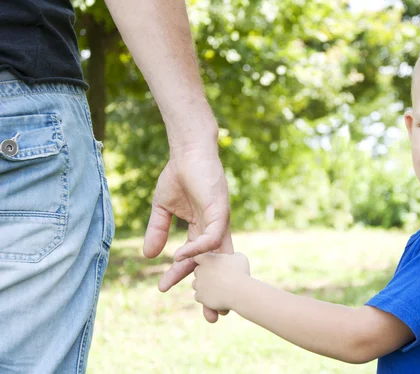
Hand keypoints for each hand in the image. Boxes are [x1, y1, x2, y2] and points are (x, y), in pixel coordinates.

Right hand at [143, 146, 232, 320]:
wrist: (187, 152)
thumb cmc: (178, 175)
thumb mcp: (162, 208)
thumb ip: (158, 231)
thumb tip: (149, 257)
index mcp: (202, 229)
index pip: (196, 260)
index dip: (182, 275)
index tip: (163, 289)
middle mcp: (214, 229)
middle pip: (215, 266)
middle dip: (213, 291)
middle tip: (211, 317)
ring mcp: (219, 221)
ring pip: (218, 257)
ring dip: (209, 278)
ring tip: (200, 298)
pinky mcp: (221, 211)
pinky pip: (211, 237)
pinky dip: (198, 249)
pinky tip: (181, 257)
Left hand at [192, 252, 249, 311]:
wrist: (239, 292)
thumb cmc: (241, 273)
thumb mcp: (239, 257)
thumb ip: (231, 255)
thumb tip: (231, 257)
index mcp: (207, 259)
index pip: (198, 257)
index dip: (205, 261)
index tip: (212, 264)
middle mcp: (199, 270)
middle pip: (197, 271)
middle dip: (204, 273)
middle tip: (215, 277)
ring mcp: (198, 284)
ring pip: (196, 284)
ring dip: (203, 285)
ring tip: (215, 288)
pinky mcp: (200, 297)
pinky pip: (198, 296)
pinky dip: (204, 297)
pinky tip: (213, 296)